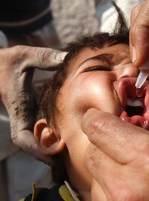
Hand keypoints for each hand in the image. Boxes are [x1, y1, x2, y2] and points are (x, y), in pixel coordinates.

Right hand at [0, 45, 64, 162]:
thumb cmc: (6, 62)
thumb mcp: (24, 56)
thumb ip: (44, 57)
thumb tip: (67, 58)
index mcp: (18, 107)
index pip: (22, 137)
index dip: (37, 148)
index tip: (56, 152)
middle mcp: (22, 117)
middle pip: (32, 146)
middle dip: (47, 157)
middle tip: (68, 165)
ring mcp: (26, 118)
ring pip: (36, 142)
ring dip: (49, 151)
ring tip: (69, 159)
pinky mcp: (31, 115)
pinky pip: (39, 133)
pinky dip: (50, 141)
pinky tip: (65, 142)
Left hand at [82, 108, 148, 200]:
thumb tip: (141, 110)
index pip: (98, 127)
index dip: (99, 116)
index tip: (105, 115)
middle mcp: (129, 187)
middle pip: (93, 151)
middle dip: (106, 141)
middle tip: (126, 141)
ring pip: (95, 175)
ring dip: (108, 165)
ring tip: (135, 167)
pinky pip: (102, 194)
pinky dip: (111, 185)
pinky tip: (135, 185)